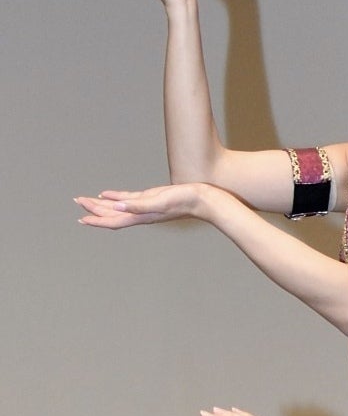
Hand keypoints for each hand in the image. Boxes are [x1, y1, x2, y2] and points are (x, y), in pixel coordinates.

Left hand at [75, 184, 208, 228]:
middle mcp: (140, 214)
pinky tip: (107, 195)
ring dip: (101, 205)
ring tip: (87, 201)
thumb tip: (118, 206)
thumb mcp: (160, 201)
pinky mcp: (149, 199)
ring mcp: (144, 207)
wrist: (201, 200)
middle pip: (112, 214)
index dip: (97, 220)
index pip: (113, 220)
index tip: (81, 218)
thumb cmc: (184, 201)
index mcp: (141, 216)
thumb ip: (139, 205)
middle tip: (78, 202)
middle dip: (93, 210)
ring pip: (117, 207)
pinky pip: (127, 199)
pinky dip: (115, 197)